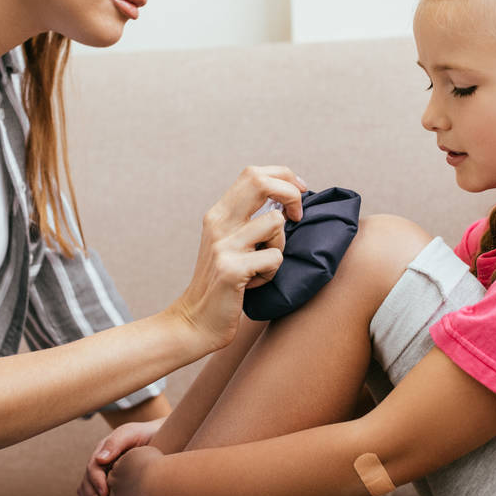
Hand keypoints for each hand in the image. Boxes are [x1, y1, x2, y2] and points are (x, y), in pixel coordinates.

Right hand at [77, 417, 165, 495]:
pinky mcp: (110, 485)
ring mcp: (103, 475)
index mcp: (103, 452)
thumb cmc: (145, 435)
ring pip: (87, 491)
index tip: (105, 494)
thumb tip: (100, 459)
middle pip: (87, 483)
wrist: (160, 438)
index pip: (92, 469)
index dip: (96, 482)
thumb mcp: (131, 433)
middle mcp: (100, 464)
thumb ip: (116, 442)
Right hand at [172, 166, 306, 349]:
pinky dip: (272, 273)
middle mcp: (218, 223)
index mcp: (219, 213)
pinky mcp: (231, 269)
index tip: (299, 194)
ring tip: (264, 265)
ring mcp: (223, 245)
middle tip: (298, 216)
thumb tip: (286, 201)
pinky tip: (254, 283)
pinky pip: (274, 258)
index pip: (253, 173)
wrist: (196, 321)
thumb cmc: (224, 283)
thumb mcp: (229, 243)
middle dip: (290, 194)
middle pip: (261, 182)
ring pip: (275, 223)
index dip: (284, 177)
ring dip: (280, 245)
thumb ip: (248, 221)